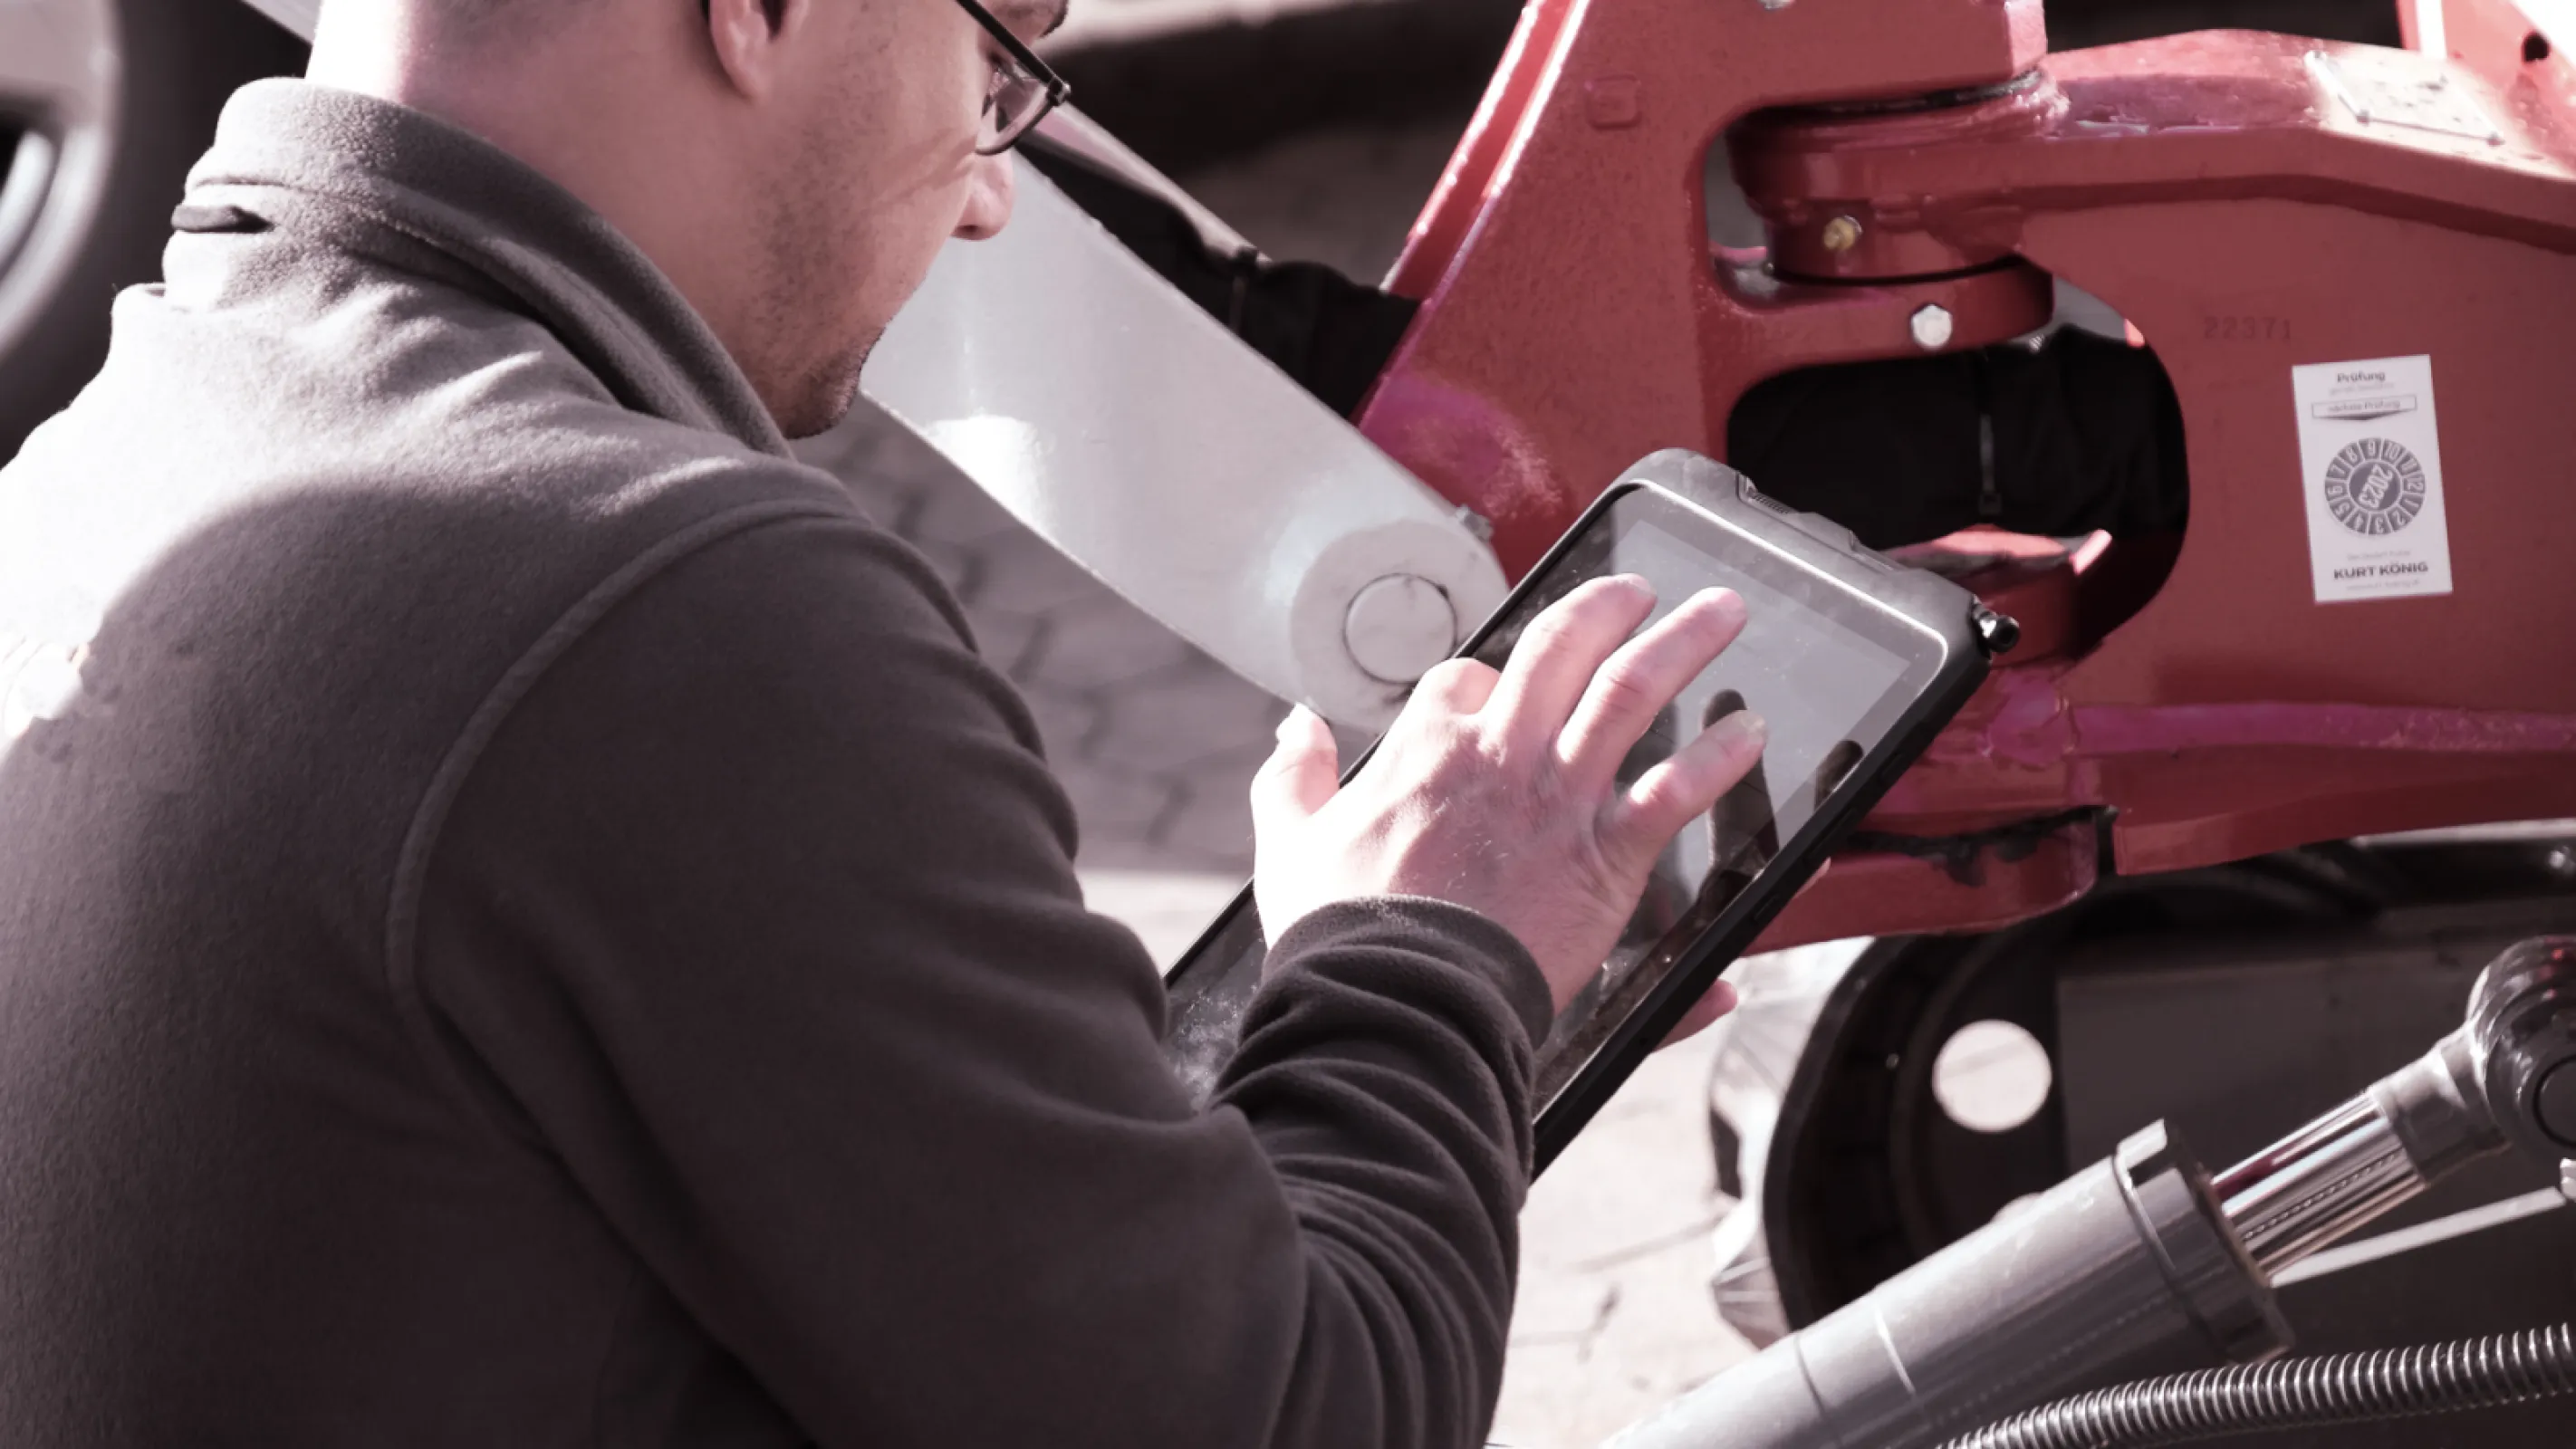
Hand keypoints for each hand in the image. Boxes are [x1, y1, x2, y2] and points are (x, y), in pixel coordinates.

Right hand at [1251, 577, 1765, 1013]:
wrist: (1397, 1003)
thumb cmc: (1343, 937)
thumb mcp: (1290, 845)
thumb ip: (1292, 779)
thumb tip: (1294, 727)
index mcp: (1424, 747)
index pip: (1465, 681)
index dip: (1487, 681)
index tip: (1504, 690)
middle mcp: (1498, 754)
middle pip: (1560, 648)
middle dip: (1605, 606)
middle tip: (1637, 589)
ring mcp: (1556, 798)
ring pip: (1628, 691)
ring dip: (1682, 643)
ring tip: (1722, 613)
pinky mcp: (1604, 854)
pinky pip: (1675, 790)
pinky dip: (1719, 758)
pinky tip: (1749, 732)